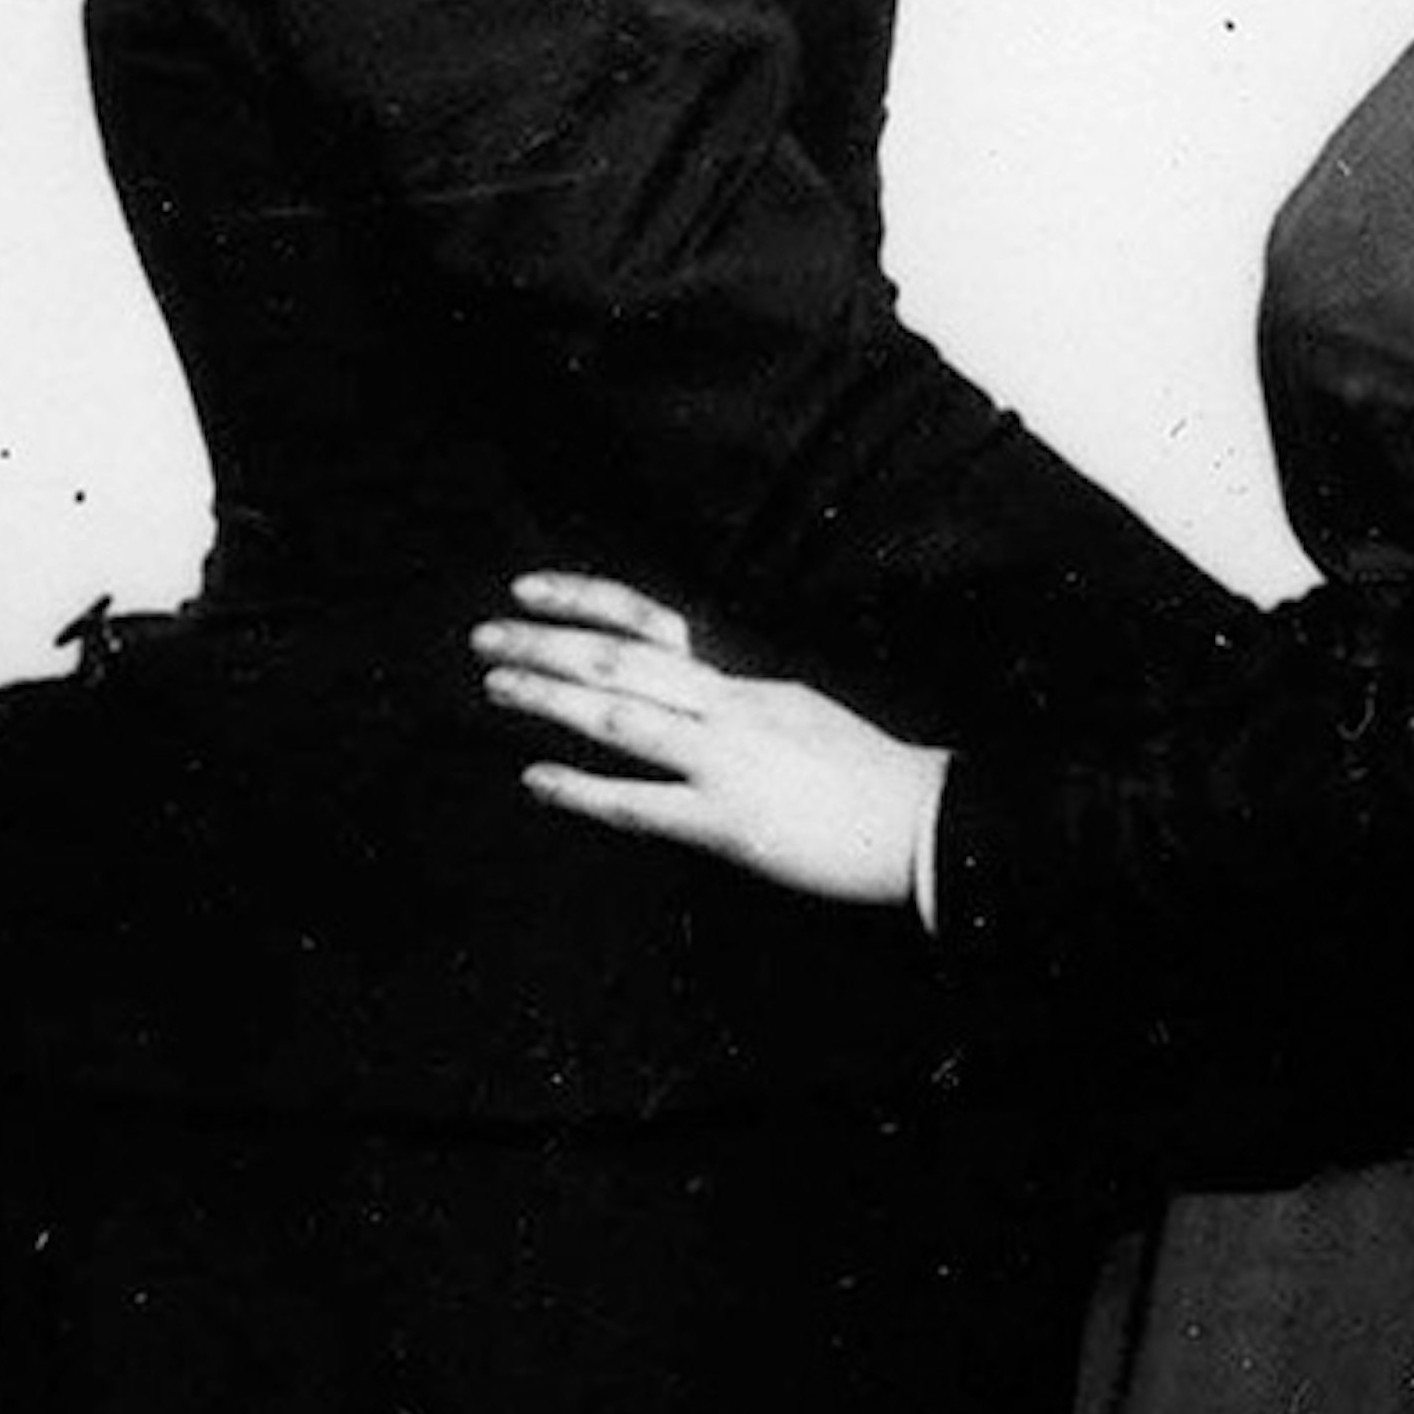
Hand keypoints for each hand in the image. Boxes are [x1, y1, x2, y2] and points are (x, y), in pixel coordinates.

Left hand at [474, 569, 942, 908]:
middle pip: (620, 661)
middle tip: (483, 637)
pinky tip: (534, 779)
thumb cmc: (867, 774)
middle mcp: (726, 709)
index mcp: (741, 681)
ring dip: (549, 699)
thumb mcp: (794, 710)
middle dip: (546, 644)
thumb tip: (678, 688)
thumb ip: (733, 699)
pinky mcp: (728, 824)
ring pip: (619, 719)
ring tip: (493, 686)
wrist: (930, 826)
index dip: (584, 598)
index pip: (650, 621)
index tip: (527, 588)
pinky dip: (581, 789)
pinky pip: (641, 804)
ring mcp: (725, 764)